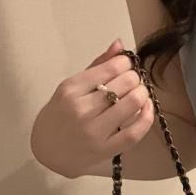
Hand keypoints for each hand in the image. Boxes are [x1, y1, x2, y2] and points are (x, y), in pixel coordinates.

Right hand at [30, 39, 154, 176]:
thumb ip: (97, 66)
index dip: (126, 63)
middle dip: (136, 78)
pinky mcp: (106, 149)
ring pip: (132, 104)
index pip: (110, 68)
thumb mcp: (72, 87)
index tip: (128, 65)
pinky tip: (147, 108)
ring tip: (141, 93)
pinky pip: (135, 131)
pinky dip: (147, 117)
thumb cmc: (61, 115)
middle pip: (124, 84)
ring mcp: (94, 131)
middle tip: (135, 81)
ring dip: (143, 94)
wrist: (47, 150)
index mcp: (71, 89)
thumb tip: (119, 43)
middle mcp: (81, 109)